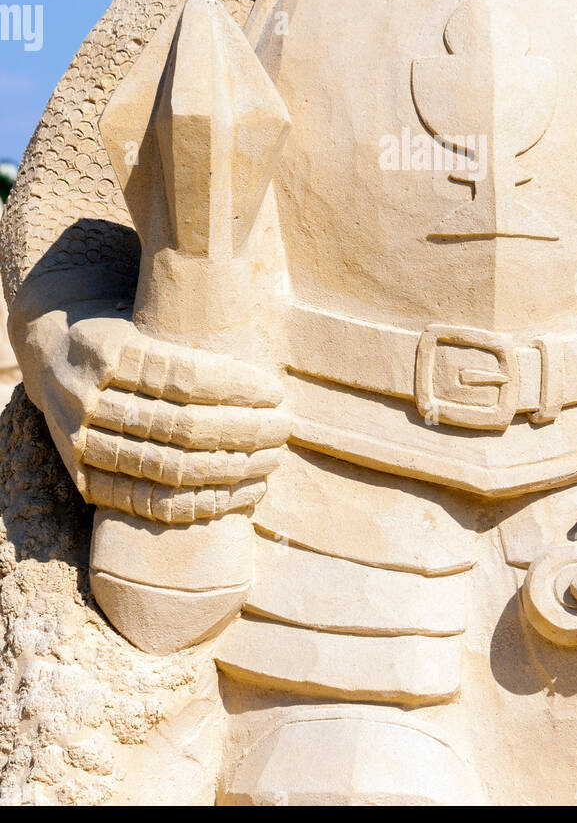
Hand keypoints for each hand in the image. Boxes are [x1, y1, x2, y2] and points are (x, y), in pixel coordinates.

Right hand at [13, 294, 288, 523]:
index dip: (234, 387)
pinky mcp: (82, 479)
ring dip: (229, 470)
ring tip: (272, 461)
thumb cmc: (117, 332)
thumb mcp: (140, 318)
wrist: (47, 350)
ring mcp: (79, 444)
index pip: (181, 376)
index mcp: (105, 351)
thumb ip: (188, 337)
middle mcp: (86, 398)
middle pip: (179, 427)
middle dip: (242, 431)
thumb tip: (263, 356)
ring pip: (167, 470)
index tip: (274, 391)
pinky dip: (201, 504)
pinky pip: (148, 503)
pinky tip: (242, 494)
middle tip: (284, 427)